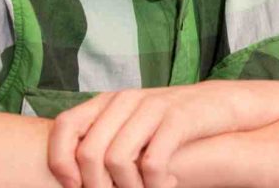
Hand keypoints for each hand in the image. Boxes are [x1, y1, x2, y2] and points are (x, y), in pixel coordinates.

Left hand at [48, 82, 253, 187]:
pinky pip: (152, 162)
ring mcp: (153, 107)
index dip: (59, 160)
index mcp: (109, 101)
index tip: (72, 186)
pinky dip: (154, 185)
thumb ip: (105, 138)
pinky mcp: (179, 119)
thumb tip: (74, 176)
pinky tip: (166, 185)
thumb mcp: (133, 124)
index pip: (65, 126)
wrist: (219, 104)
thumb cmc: (170, 123)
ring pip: (117, 160)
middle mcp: (127, 100)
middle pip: (89, 152)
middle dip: (97, 187)